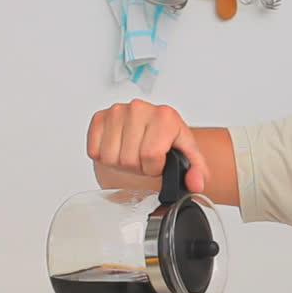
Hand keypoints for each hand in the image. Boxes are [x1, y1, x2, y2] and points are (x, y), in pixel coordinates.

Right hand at [87, 99, 207, 192]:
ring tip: (132, 154)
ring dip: (121, 163)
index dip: (154, 168)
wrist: (153, 128)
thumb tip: (195, 183)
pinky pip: (94, 151)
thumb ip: (197, 172)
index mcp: (164, 116)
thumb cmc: (169, 141)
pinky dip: (104, 157)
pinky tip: (118, 148)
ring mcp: (117, 111)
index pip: (150, 155)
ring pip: (110, 157)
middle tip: (144, 159)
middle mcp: (139, 108)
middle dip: (138, 167)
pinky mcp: (100, 117)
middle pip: (129, 159)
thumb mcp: (188, 156)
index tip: (158, 162)